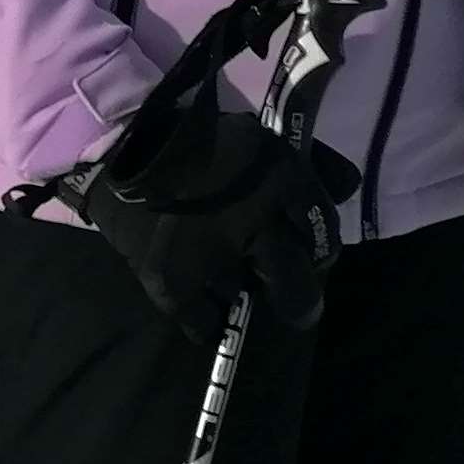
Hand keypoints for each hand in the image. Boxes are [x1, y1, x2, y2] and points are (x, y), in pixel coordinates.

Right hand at [72, 93, 360, 340]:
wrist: (119, 146)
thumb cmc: (200, 141)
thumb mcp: (263, 140)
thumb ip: (310, 163)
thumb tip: (344, 189)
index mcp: (281, 178)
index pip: (324, 232)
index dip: (322, 248)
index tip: (311, 256)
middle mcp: (255, 223)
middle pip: (298, 285)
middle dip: (300, 297)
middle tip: (294, 302)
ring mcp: (214, 258)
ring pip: (248, 297)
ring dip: (241, 288)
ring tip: (226, 272)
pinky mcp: (175, 283)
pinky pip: (205, 324)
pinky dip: (206, 318)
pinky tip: (202, 298)